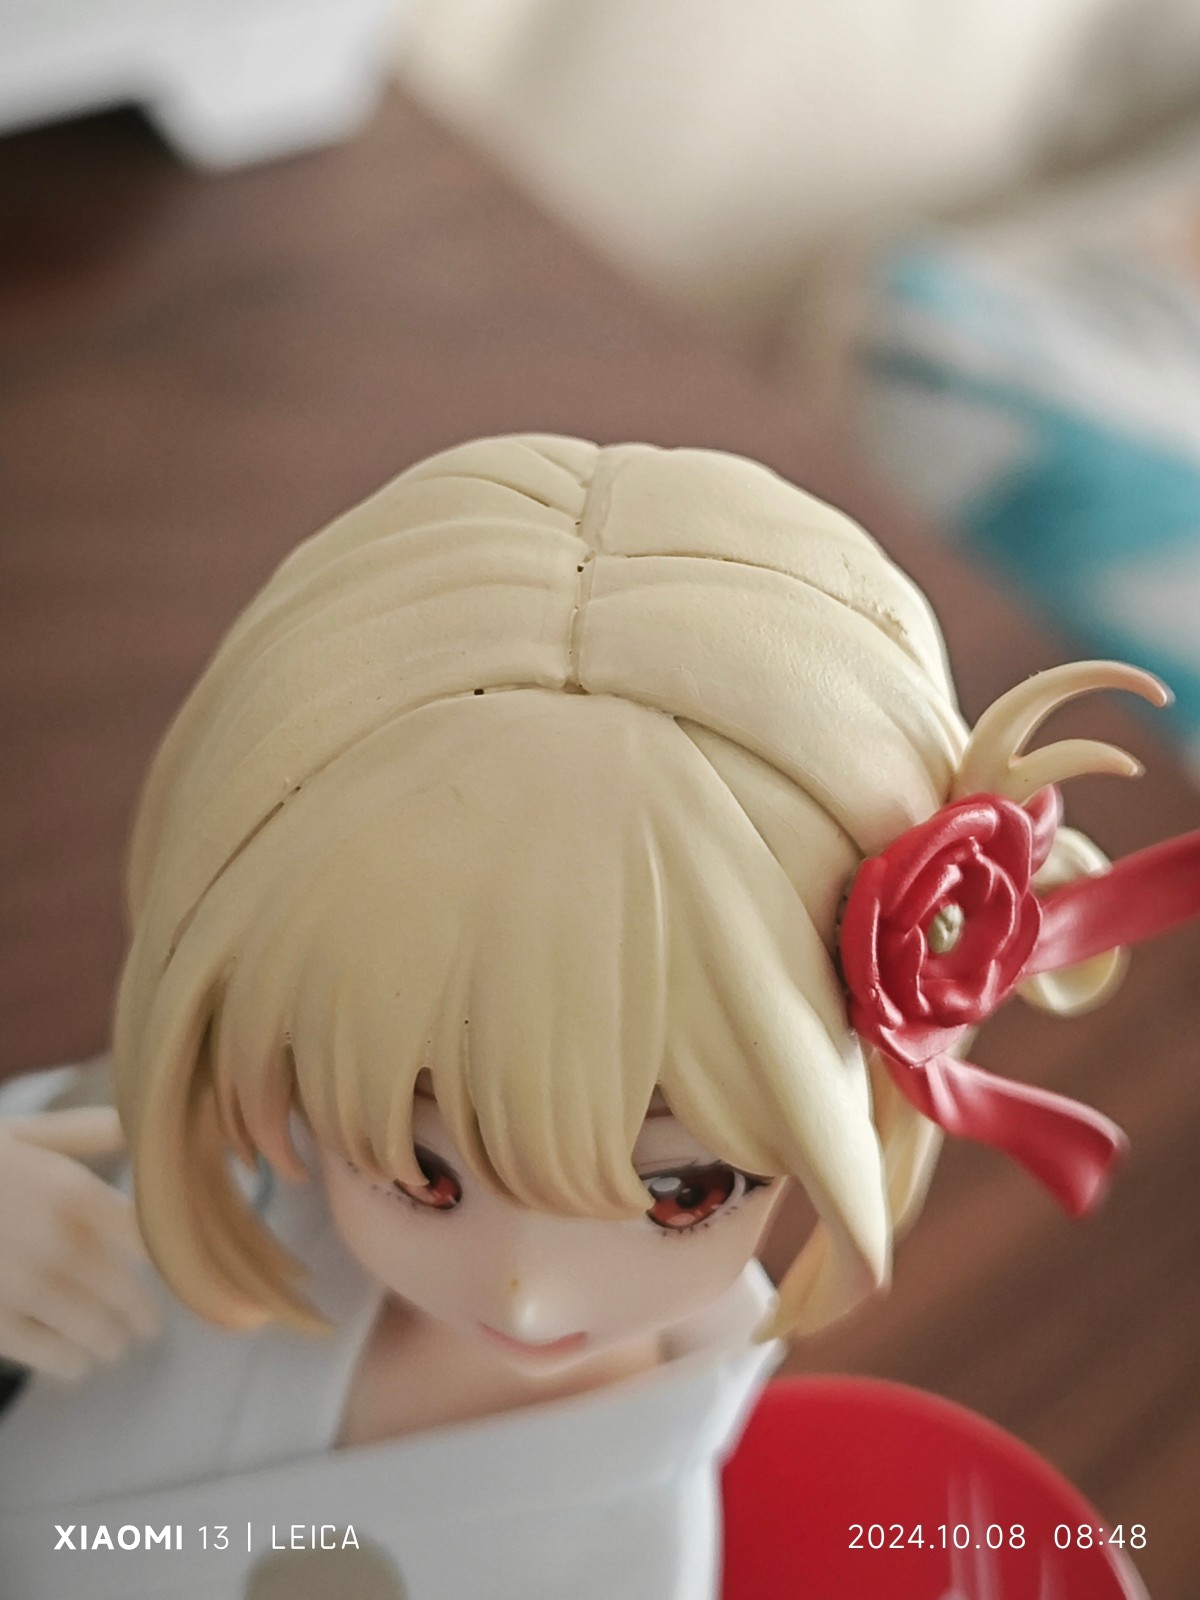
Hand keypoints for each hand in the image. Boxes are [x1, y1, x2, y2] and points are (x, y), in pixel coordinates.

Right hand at [0, 1108, 161, 1378]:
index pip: (150, 1238)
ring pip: (95, 1330)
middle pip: (128, 1292)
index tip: (181, 1272)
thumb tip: (148, 1123)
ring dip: (109, 1341)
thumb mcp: (29, 1134)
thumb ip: (91, 1132)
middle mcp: (59, 1242)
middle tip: (147, 1326)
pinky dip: (70, 1361)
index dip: (173, 1259)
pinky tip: (76, 1361)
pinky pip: (50, 1355)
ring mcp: (25, 1287)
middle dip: (140, 1314)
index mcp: (75, 1192)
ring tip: (112, 1345)